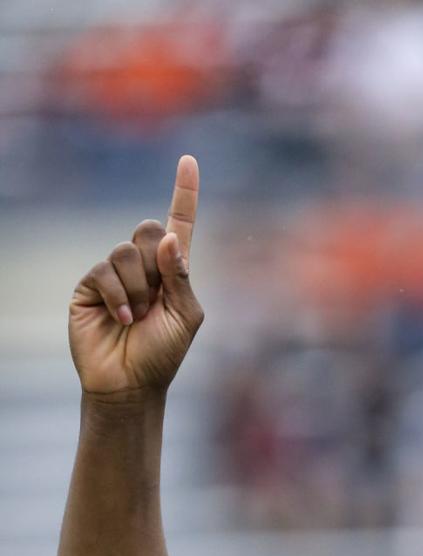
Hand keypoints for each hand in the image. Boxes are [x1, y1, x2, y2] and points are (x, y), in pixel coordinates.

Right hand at [68, 155, 203, 402]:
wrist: (130, 385)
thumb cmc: (163, 355)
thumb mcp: (186, 318)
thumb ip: (182, 277)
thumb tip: (170, 237)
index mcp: (173, 271)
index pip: (179, 224)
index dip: (184, 193)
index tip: (188, 160)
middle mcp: (144, 266)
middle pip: (149, 229)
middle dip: (157, 263)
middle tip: (156, 300)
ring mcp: (115, 274)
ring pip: (127, 251)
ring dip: (139, 288)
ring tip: (138, 318)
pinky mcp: (90, 285)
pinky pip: (105, 270)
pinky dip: (119, 296)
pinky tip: (123, 319)